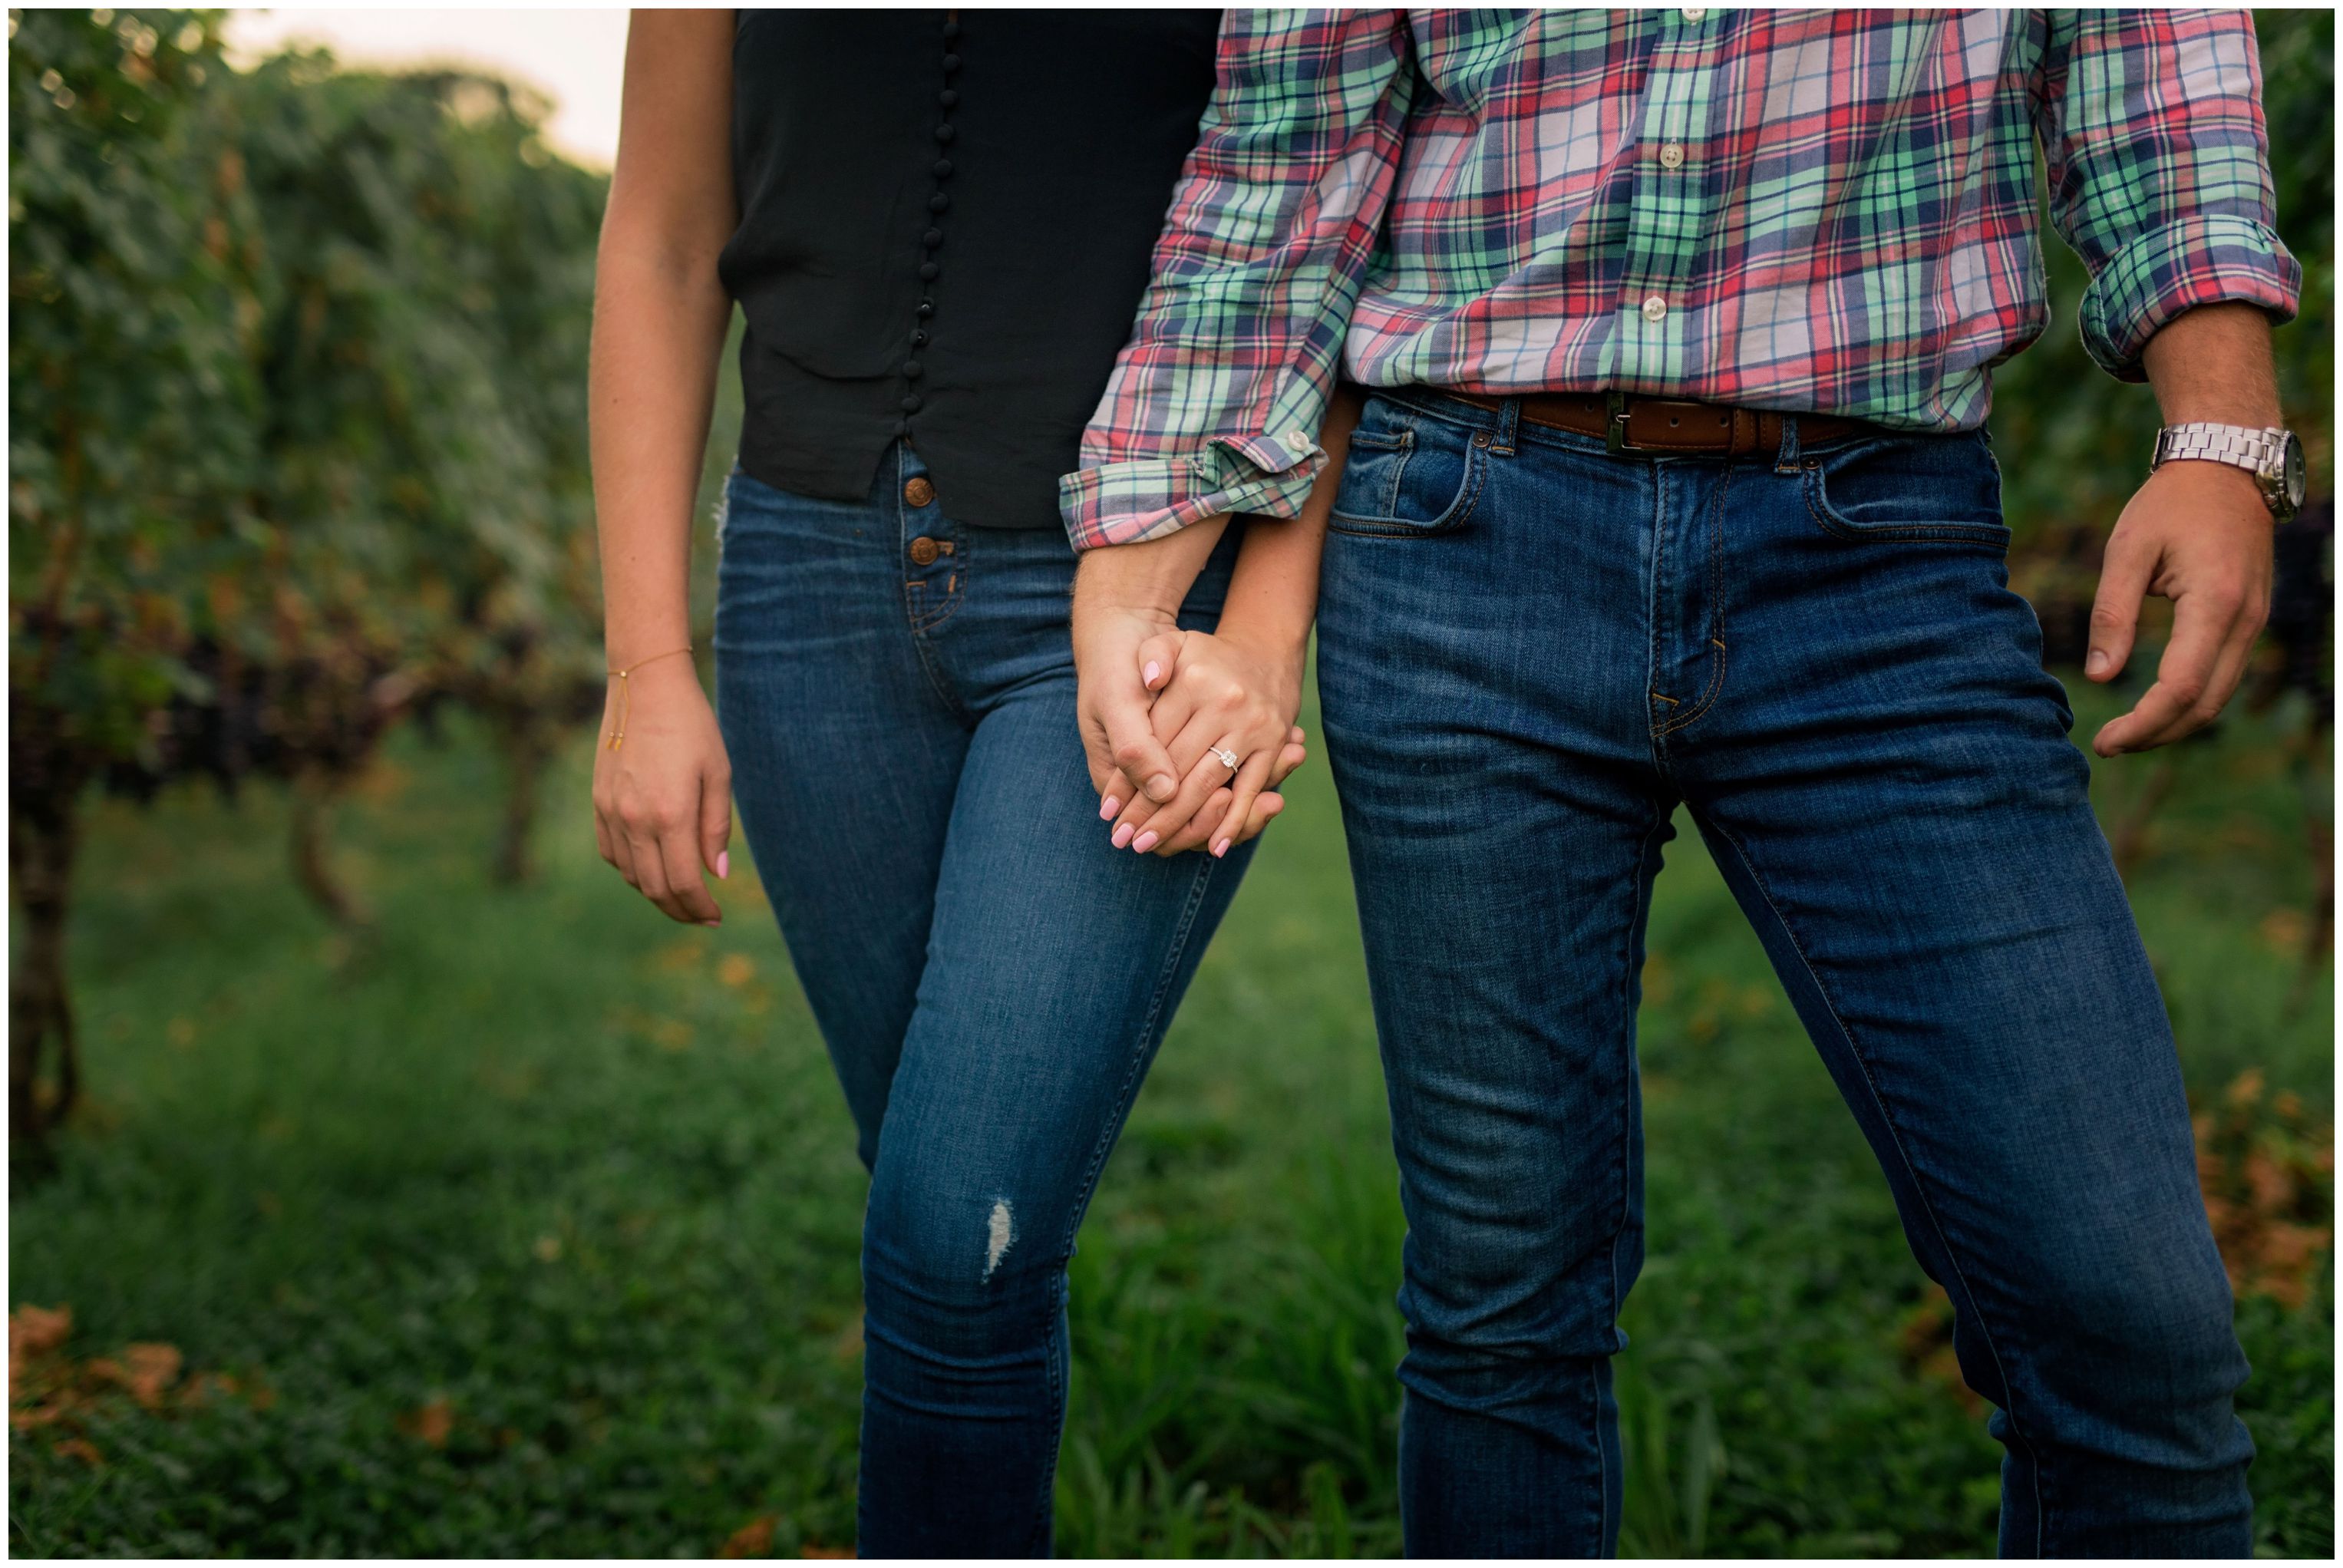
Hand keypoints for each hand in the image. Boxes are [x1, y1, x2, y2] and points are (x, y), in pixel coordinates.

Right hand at [591, 655, 732, 924]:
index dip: (700, 907)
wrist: (644, 686)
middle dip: (680, 909)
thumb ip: (716, 828)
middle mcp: (635, 819)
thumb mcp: (718, 773)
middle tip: (702, 915)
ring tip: (681, 894)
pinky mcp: (598, 802)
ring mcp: (611, 812)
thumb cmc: (692, 726)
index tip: (715, 917)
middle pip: (654, 887)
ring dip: (656, 892)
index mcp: (670, 814)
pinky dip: (631, 870)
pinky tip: (651, 868)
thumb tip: (716, 874)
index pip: (683, 882)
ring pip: (631, 874)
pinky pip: (611, 853)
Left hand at [1105, 627, 1307, 857]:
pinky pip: (1250, 789)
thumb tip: (1148, 683)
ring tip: (1149, 846)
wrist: (1264, 650)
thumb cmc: (1204, 655)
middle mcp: (1225, 703)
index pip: (1152, 740)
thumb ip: (1152, 655)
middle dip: (1147, 809)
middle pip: (1176, 767)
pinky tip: (1212, 847)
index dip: (1127, 779)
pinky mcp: (1273, 744)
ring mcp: (1252, 725)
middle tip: (1123, 840)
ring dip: (1177, 822)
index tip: (1108, 810)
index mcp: (1194, 680)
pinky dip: (1233, 821)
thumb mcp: (1173, 641)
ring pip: (1207, 784)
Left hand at [2085, 459, 2272, 755]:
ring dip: (2175, 723)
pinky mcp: (2250, 619)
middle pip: (2206, 704)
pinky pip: (2225, 674)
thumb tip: (2100, 677)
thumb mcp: (2127, 550)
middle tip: (2108, 746)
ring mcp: (2254, 621)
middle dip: (2157, 734)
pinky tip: (2155, 706)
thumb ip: (2112, 613)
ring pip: (2220, 695)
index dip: (2143, 723)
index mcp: (2213, 603)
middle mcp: (2244, 619)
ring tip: (2126, 733)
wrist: (2227, 469)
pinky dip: (2192, 701)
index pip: (2181, 687)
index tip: (2104, 741)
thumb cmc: (2170, 504)